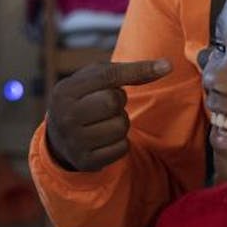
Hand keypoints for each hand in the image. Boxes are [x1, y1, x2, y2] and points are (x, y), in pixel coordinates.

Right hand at [45, 59, 170, 171]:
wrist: (59, 139)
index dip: (138, 70)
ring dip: (121, 123)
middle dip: (118, 102)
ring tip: (105, 122)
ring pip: (120, 126)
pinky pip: (122, 148)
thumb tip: (167, 66)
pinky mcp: (86, 161)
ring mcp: (74, 140)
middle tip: (107, 105)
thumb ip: (126, 72)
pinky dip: (120, 142)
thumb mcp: (94, 80)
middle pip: (113, 102)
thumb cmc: (84, 100)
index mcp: (65, 90)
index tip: (167, 66)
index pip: (106, 76)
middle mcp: (65, 116)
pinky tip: (105, 139)